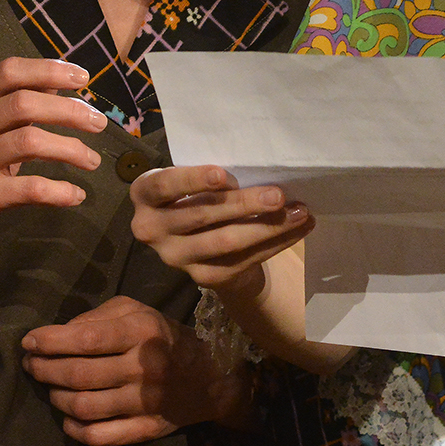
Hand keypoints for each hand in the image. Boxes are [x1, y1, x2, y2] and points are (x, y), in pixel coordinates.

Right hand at [0, 57, 106, 320]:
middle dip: (68, 110)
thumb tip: (61, 86)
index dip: (48, 69)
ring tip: (92, 161)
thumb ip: (16, 111)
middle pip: (24, 103)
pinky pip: (28, 189)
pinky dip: (59, 191)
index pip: (8, 72)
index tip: (82, 77)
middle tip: (99, 123)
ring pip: (28, 141)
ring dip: (69, 149)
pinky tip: (76, 195)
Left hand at [22, 296, 250, 445]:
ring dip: (55, 397)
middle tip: (31, 365)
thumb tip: (60, 333)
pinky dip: (74, 428)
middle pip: (79, 374)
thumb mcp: (139, 312)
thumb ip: (99, 316)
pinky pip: (99, 435)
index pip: (87, 338)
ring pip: (83, 406)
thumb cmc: (166, 338)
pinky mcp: (146, 429)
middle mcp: (144, 367)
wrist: (211, 378)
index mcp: (142, 331)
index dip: (50, 341)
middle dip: (44, 369)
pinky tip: (67, 417)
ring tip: (49, 388)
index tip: (29, 342)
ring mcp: (145, 402)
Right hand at [129, 165, 312, 294]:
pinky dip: (276, 243)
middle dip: (244, 204)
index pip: (164, 185)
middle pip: (202, 215)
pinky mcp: (203, 277)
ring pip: (226, 241)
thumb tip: (260, 167)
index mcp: (145, 195)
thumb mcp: (193, 180)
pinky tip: (298, 228)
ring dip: (267, 226)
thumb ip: (210, 175)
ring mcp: (176, 258)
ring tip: (299, 212)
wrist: (201, 239)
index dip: (193, 180)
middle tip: (279, 194)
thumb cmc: (199, 192)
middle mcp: (151, 229)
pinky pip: (244, 260)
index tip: (224, 175)